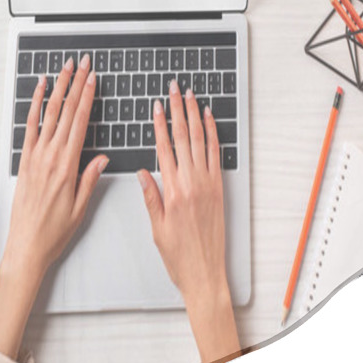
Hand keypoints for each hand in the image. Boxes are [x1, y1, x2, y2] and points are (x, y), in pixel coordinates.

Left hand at [3, 54, 107, 280]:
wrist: (26, 245)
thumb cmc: (54, 231)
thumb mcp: (81, 207)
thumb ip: (90, 178)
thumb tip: (102, 157)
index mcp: (68, 166)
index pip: (80, 122)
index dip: (88, 97)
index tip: (93, 79)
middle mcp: (50, 157)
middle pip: (66, 112)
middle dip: (75, 84)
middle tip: (83, 64)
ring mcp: (35, 157)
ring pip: (48, 114)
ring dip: (57, 89)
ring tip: (64, 69)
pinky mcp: (23, 161)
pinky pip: (29, 127)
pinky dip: (34, 106)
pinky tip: (38, 91)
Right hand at [136, 80, 239, 362]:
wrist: (205, 274)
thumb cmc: (179, 256)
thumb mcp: (156, 228)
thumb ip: (150, 197)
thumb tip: (143, 173)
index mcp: (172, 192)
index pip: (164, 149)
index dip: (159, 125)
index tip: (157, 106)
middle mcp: (191, 184)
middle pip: (183, 138)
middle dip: (178, 110)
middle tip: (175, 89)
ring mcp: (208, 185)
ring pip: (200, 142)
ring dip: (196, 116)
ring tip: (191, 96)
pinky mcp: (219, 190)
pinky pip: (216, 156)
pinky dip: (213, 136)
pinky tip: (210, 121)